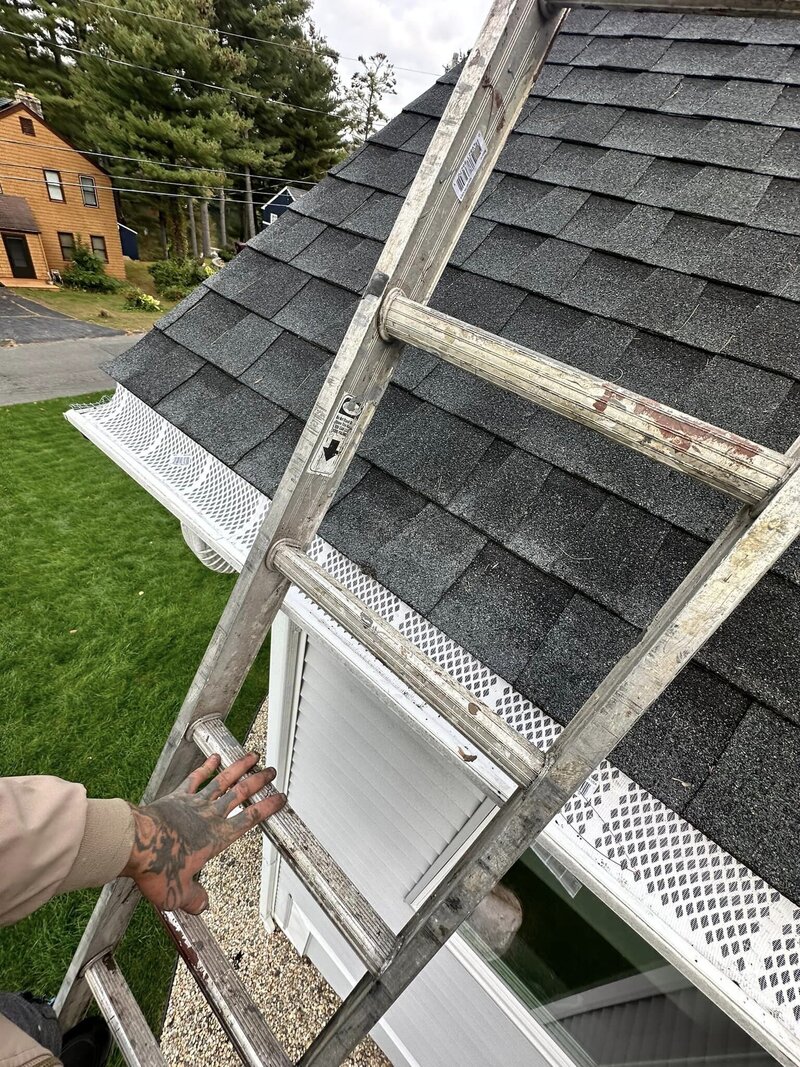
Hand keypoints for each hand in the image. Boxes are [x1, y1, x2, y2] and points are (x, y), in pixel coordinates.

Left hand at [122, 752, 285, 913]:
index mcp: (217, 838)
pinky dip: (205, 767)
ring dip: (239, 767)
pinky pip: (195, 778)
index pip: (249, 820)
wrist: (134, 843)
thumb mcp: (179, 894)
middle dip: (258, 781)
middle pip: (240, 793)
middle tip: (270, 771)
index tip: (279, 799)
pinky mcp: (176, 796)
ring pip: (223, 780)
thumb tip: (202, 905)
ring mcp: (194, 803)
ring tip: (251, 756)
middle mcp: (210, 816)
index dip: (267, 808)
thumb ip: (194, 899)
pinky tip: (213, 757)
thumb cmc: (158, 867)